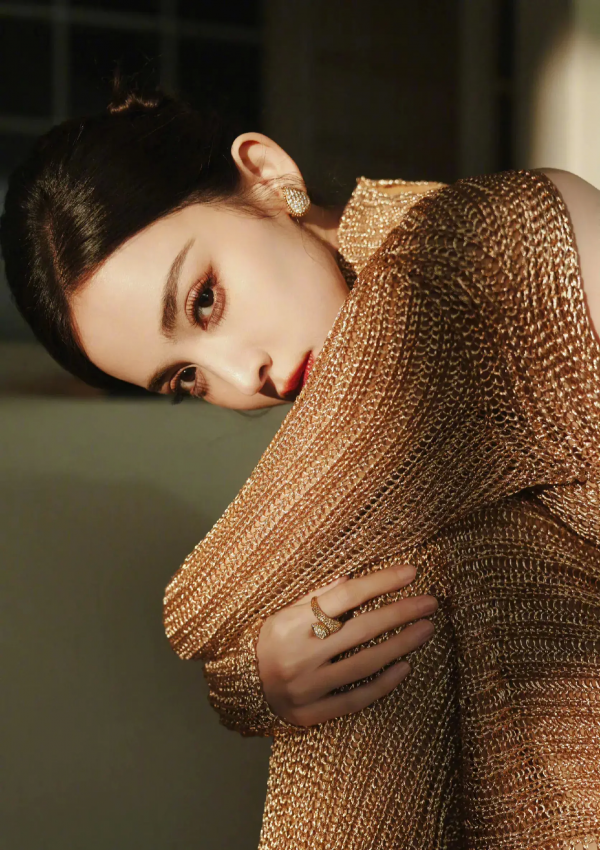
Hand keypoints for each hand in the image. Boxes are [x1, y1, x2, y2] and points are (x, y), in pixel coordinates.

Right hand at [256, 564, 436, 726]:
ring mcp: (307, 686)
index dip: (380, 582)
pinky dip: (382, 684)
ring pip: (364, 664)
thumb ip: (315, 597)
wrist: (237, 688)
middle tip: (430, 602)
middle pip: (361, 629)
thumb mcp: (283, 612)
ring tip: (426, 630)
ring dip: (400, 645)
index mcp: (292, 622)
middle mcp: (300, 654)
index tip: (410, 573)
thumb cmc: (266, 642)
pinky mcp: (312, 713)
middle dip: (400, 613)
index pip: (345, 596)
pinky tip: (405, 667)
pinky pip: (355, 699)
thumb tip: (352, 580)